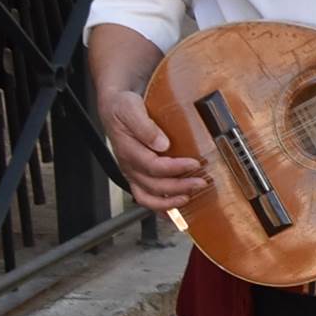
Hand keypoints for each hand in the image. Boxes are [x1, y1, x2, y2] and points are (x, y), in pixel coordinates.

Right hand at [101, 87, 207, 212]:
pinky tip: (175, 209)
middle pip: (154, 185)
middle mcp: (130, 166)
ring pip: (148, 197)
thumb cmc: (123, 107)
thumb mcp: (131, 109)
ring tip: (189, 198)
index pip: (153, 166)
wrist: (114, 107)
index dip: (176, 168)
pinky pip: (147, 198)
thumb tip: (162, 144)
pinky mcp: (137, 176)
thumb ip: (145, 127)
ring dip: (170, 202)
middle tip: (201, 182)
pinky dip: (161, 207)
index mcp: (129, 150)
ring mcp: (133, 173)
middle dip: (179, 186)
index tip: (195, 164)